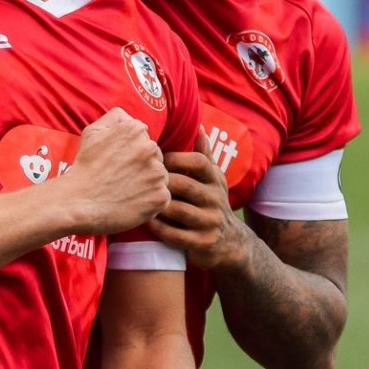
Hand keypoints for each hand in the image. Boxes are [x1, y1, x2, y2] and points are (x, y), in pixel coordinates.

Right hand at [62, 108, 169, 234]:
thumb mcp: (92, 132)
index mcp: (135, 130)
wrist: (79, 201)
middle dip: (143, 167)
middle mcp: (150, 148)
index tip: (119, 163)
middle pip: (155, 157)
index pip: (145, 139)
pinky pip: (162, 197)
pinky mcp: (160, 196)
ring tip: (126, 191)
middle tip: (122, 178)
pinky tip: (132, 202)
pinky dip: (150, 201)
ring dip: (148, 183)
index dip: (132, 152)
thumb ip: (115, 117)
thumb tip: (130, 117)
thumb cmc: (85, 168)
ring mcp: (157, 173)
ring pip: (160, 177)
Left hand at [148, 129, 246, 271]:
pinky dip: (158, 227)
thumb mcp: (213, 178)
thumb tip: (198, 125)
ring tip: (138, 199)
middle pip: (184, 185)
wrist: (230, 242)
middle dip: (161, 182)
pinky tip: (146, 220)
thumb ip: (204, 153)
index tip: (157, 160)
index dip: (176, 159)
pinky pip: (175, 235)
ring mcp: (209, 222)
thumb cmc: (211, 201)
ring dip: (156, 205)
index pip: (199, 162)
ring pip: (177, 210)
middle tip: (139, 180)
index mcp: (215, 180)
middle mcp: (215, 199)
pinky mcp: (202, 243)